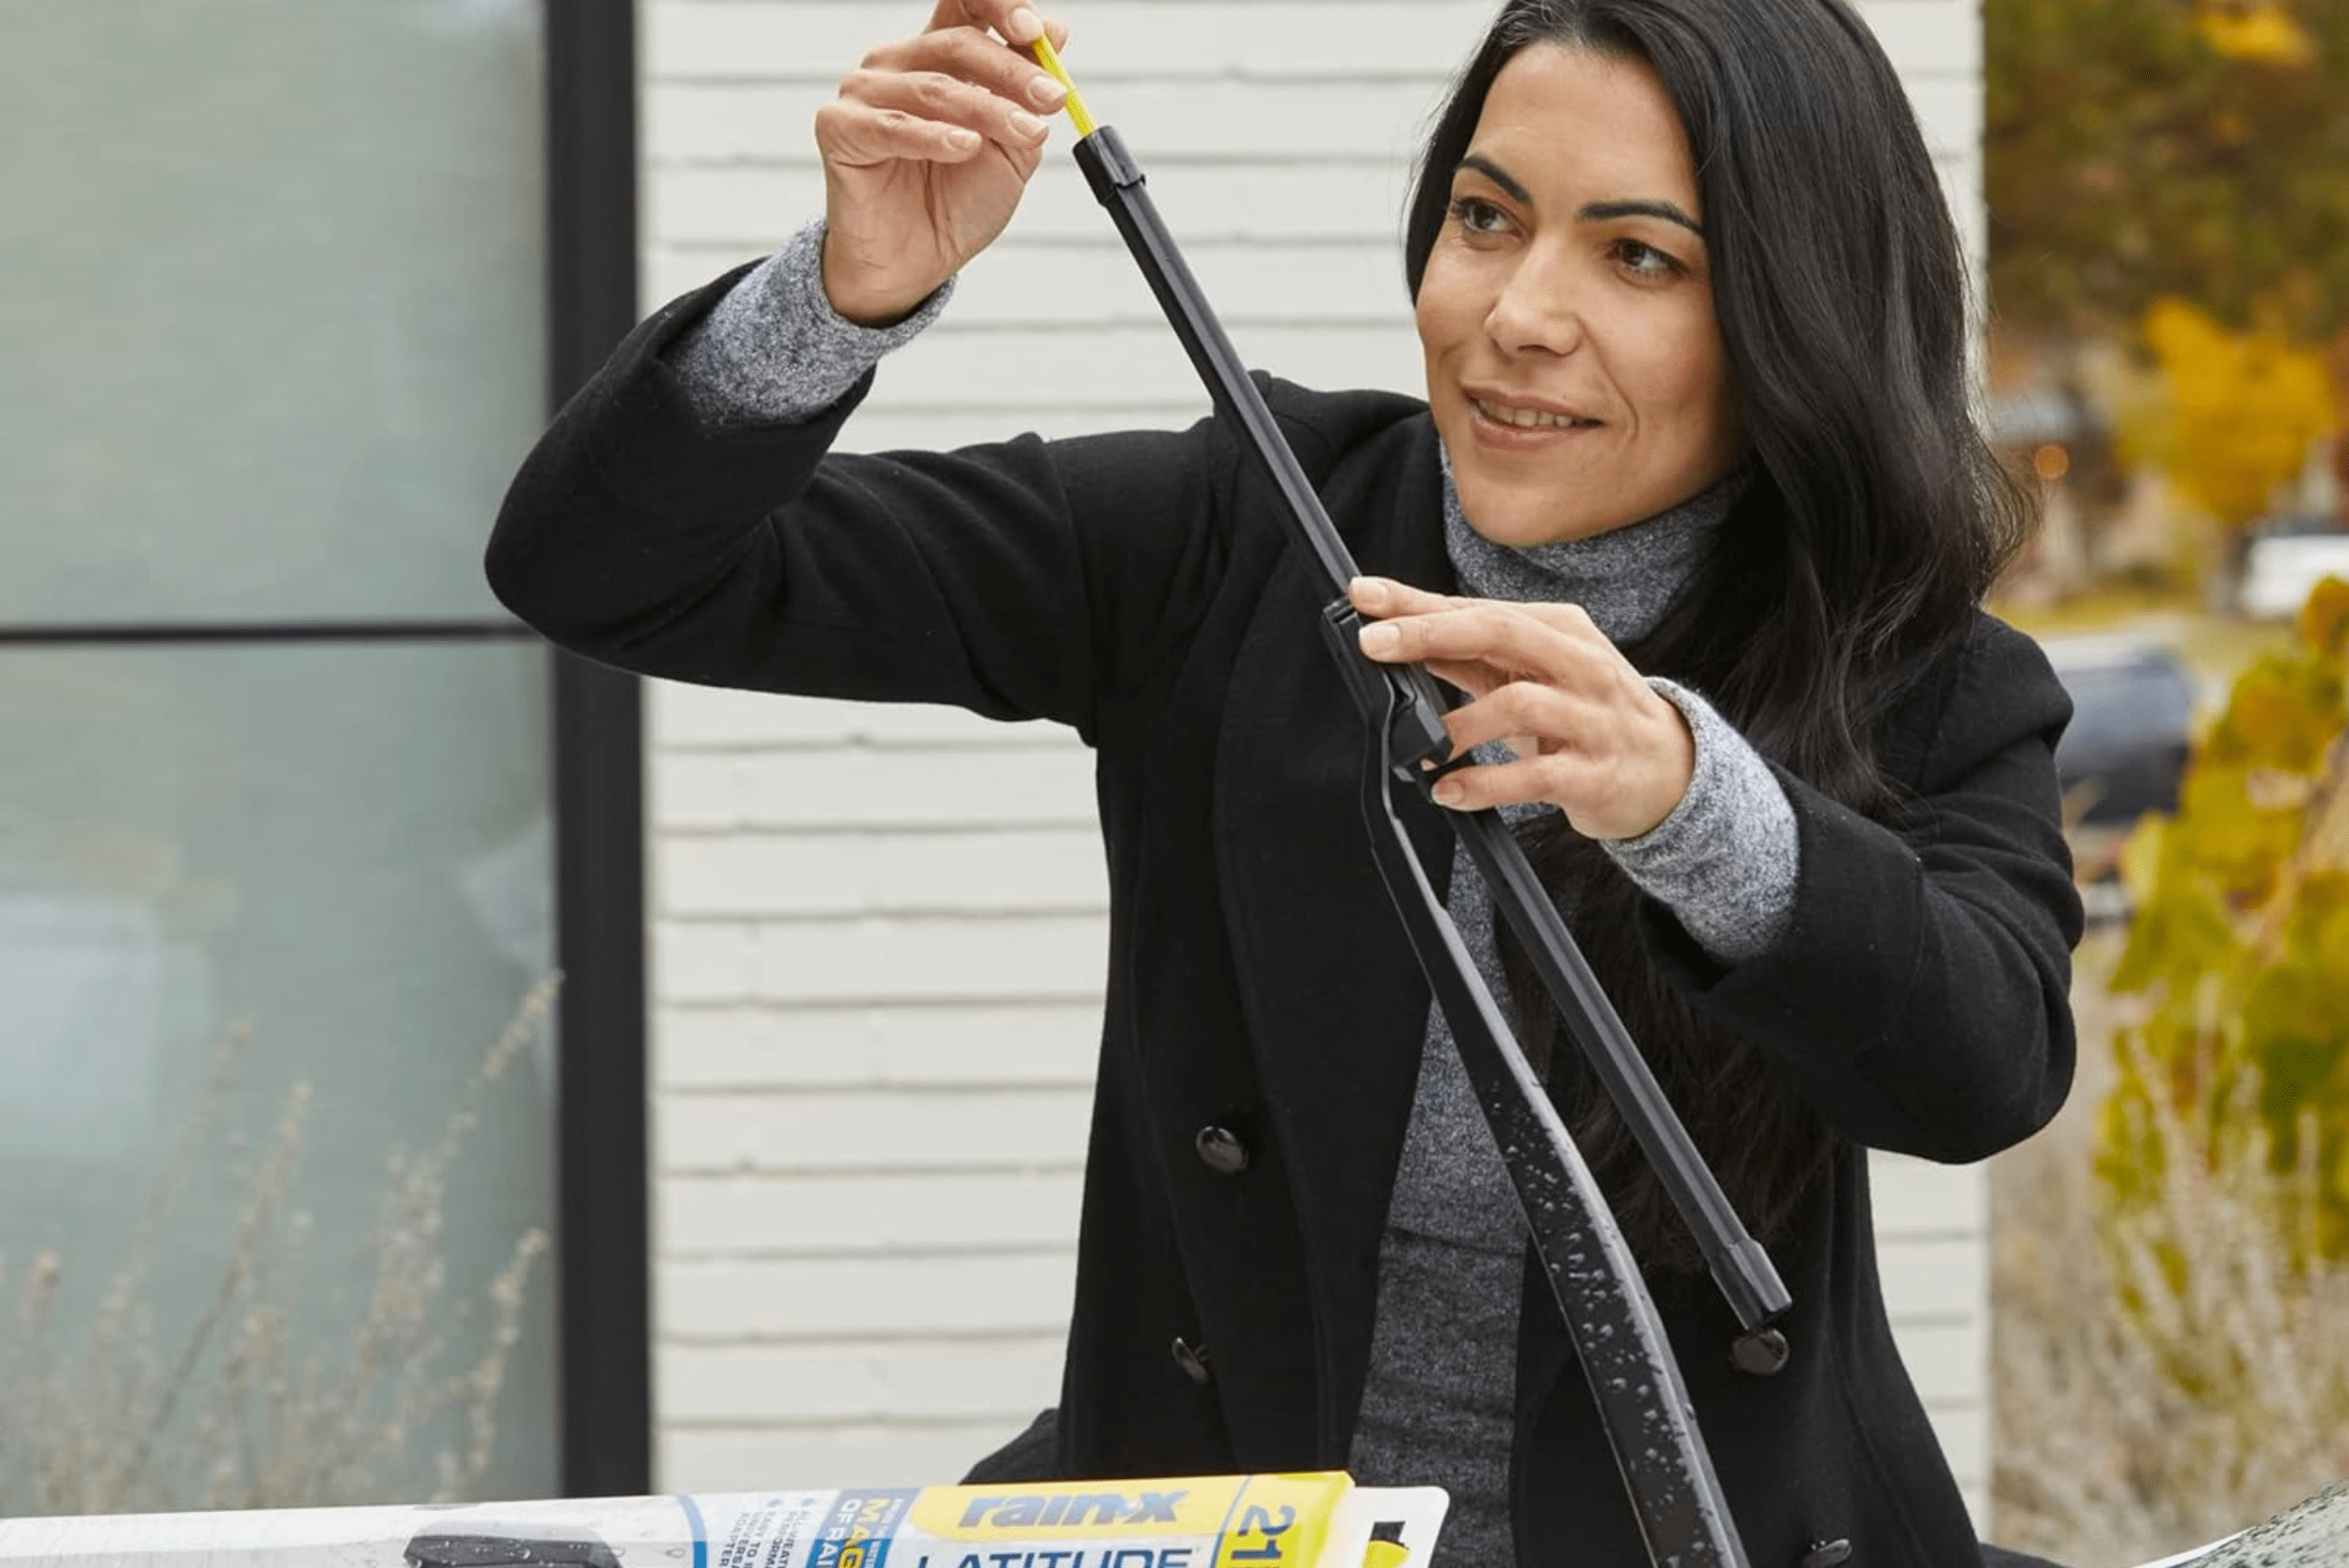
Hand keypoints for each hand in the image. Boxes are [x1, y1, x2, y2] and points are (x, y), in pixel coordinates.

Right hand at [815, 0, 1072, 325]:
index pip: (965, 5)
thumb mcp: (1011, 148)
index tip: (1039, 32)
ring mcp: (864, 91)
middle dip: (1013, 71)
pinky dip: (935, 136)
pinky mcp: (839, 127)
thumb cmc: (957, 203)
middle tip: (1053, 99)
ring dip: (987, 110)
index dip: (1001, 7)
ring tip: (1027, 133)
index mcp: (936, 57)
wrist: (915, 264)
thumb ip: (1026, 95)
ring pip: (934, 87)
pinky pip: (893, 125)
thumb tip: (1055, 30)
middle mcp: (896, 64)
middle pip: (957, 43)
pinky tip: (966, 147)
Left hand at [1348, 575, 1694, 840]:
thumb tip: (1397, 639)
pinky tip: (1450, 790)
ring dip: (1457, 726)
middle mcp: (1580, 664)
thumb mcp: (1536, 673)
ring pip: (1518, 703)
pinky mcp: (1595, 773)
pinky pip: (1535, 775)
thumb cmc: (1589, 714)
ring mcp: (1591, 718)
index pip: (1480, 608)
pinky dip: (1485, 784)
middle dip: (1431, 633)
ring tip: (1420, 749)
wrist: (1671, 771)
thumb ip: (1472, 656)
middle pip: (1500, 632)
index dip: (1417, 602)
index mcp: (1560, 629)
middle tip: (1375, 645)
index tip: (1365, 596)